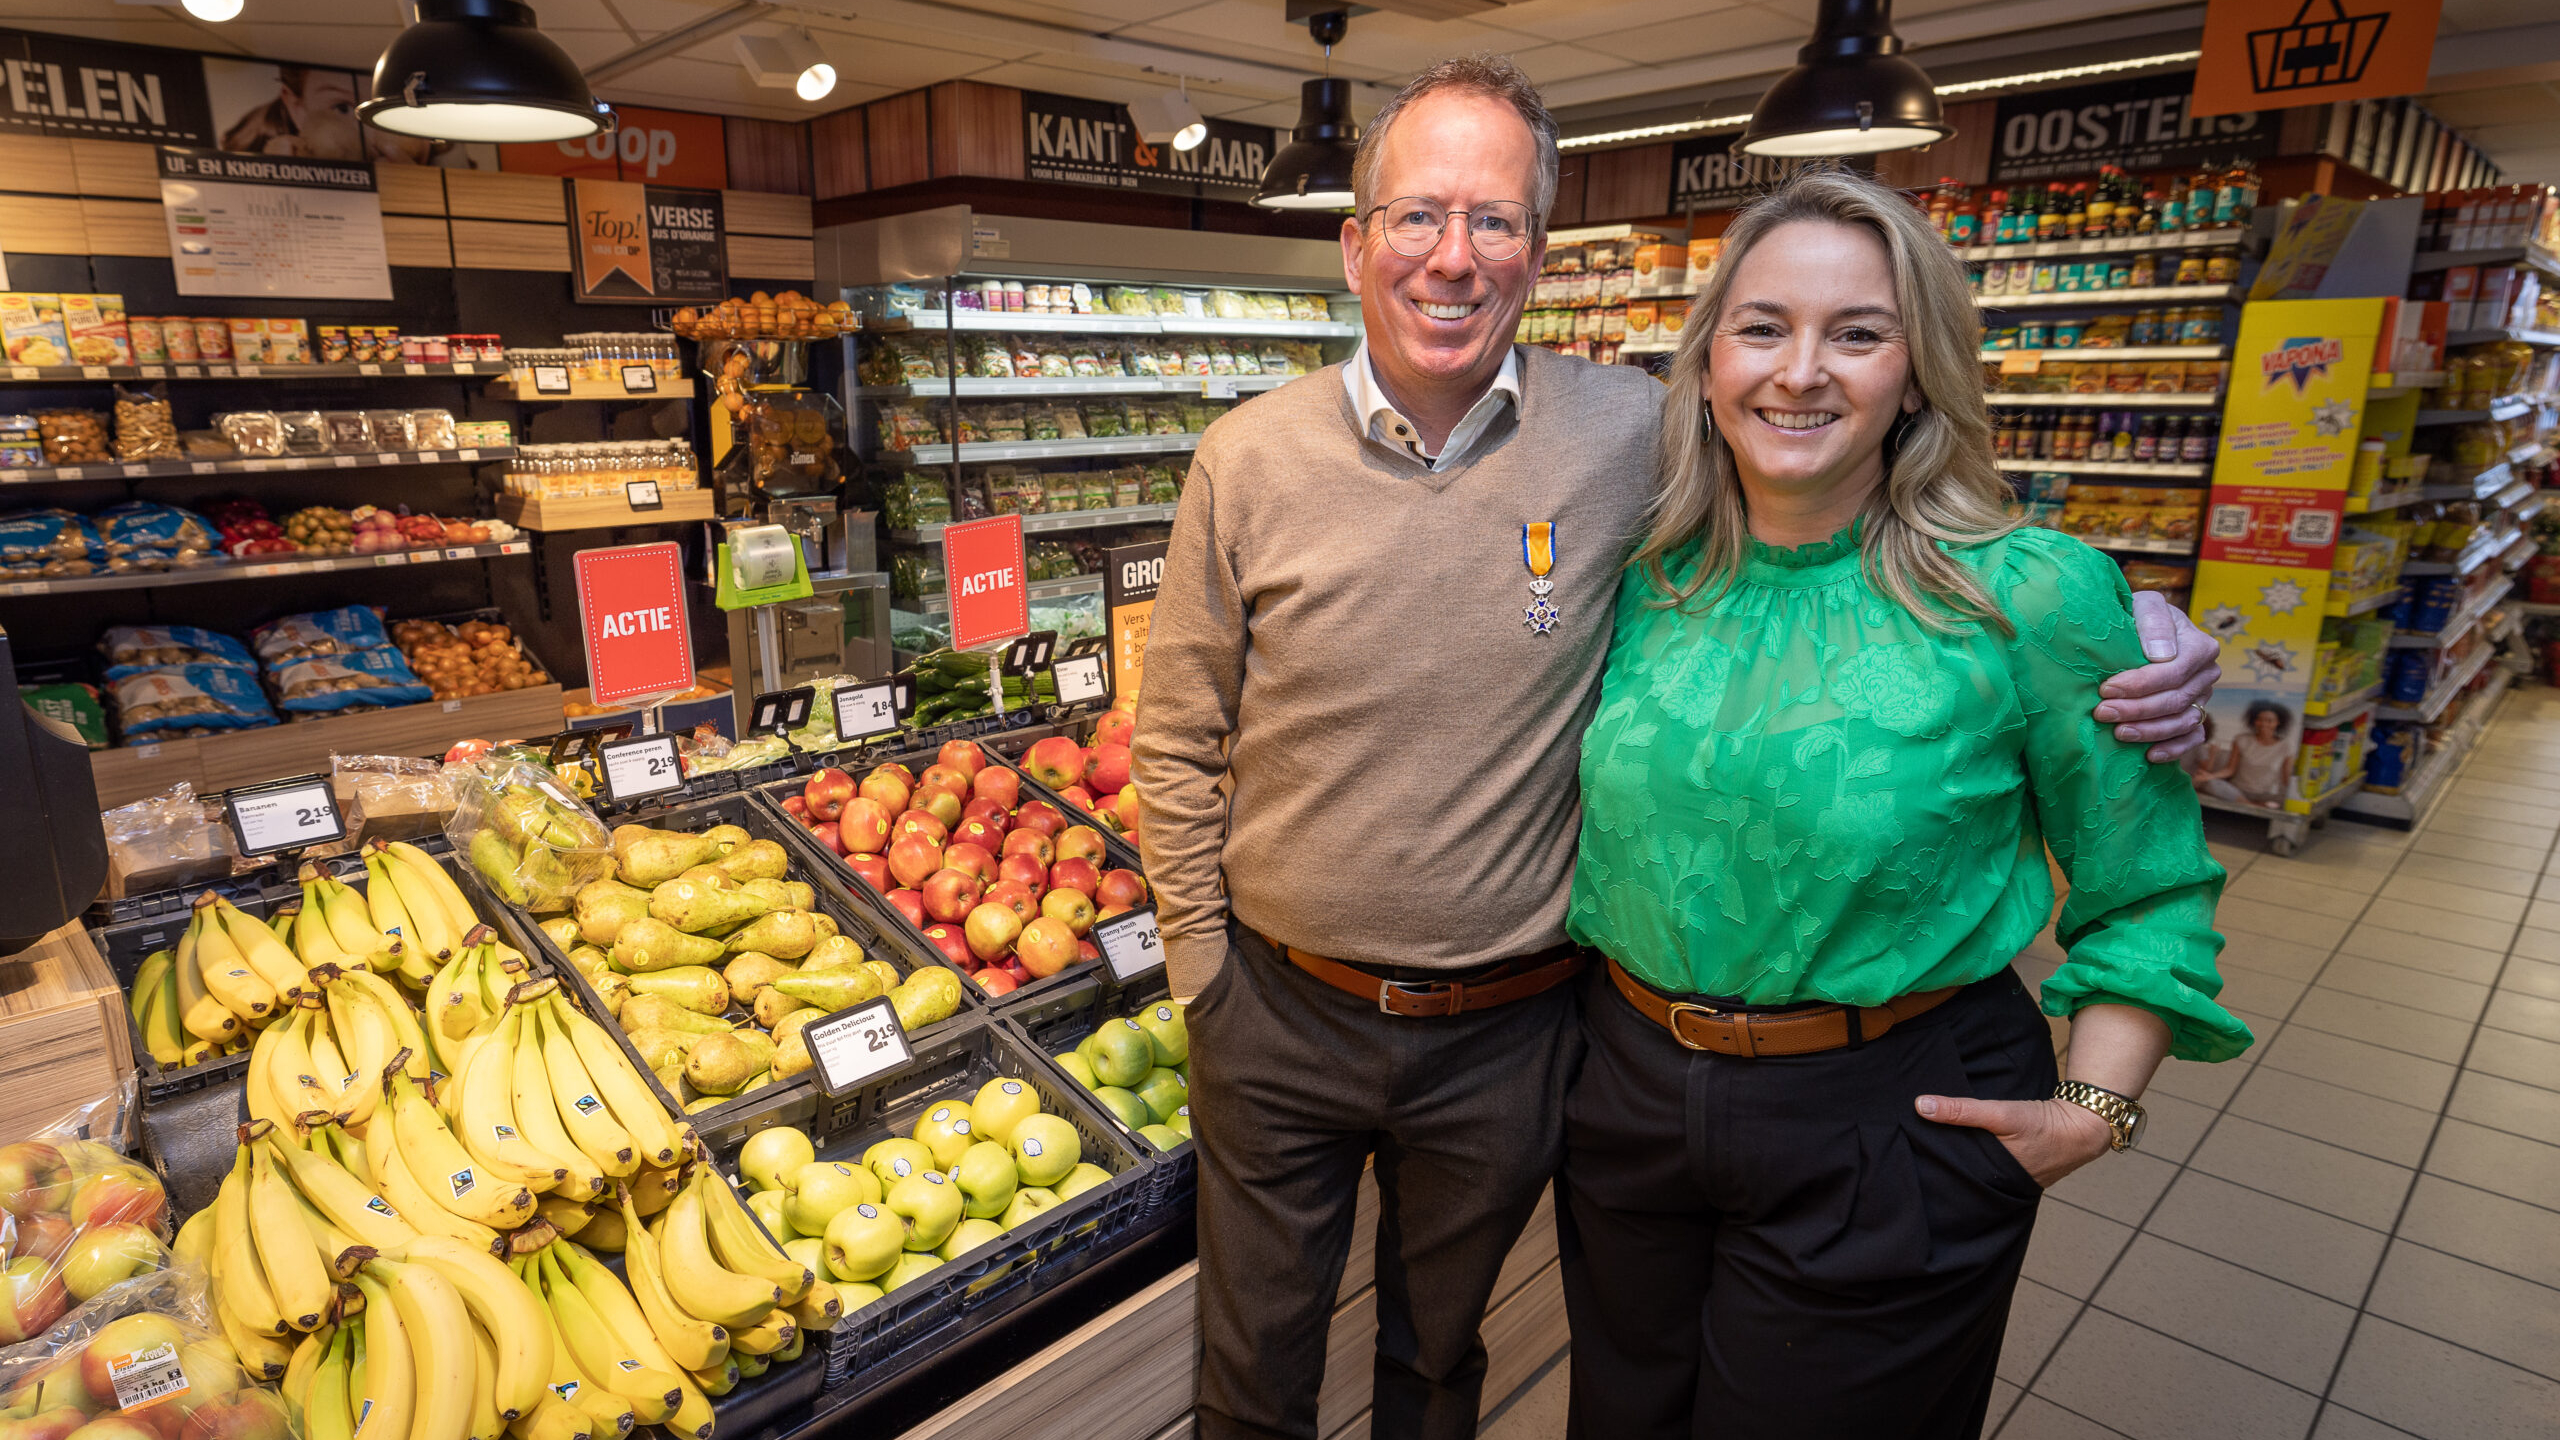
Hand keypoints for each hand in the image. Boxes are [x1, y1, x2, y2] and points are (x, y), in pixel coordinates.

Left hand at [1914, 1093, 2113, 1188]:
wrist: (2082, 1129)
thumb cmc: (2042, 1126)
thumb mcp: (2001, 1115)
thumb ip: (1962, 1110)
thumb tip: (1920, 1105)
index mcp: (1988, 1179)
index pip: (1948, 1179)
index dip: (1927, 1170)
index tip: (1901, 1158)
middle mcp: (1994, 1186)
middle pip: (1957, 1178)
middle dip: (1937, 1168)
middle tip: (1905, 1154)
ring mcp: (2004, 1182)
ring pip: (1970, 1173)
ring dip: (1954, 1162)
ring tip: (1924, 1150)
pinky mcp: (2012, 1172)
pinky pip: (1984, 1167)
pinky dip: (1972, 1158)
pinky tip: (1957, 1147)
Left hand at [2095, 591, 2219, 761]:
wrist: (2142, 630)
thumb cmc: (2140, 616)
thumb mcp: (2145, 605)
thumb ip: (2153, 621)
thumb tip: (2162, 655)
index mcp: (2200, 646)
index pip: (2173, 672)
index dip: (2140, 684)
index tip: (2107, 688)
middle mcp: (2207, 674)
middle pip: (2176, 700)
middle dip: (2137, 709)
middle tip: (2102, 713)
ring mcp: (2203, 697)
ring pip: (2182, 722)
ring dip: (2149, 731)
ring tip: (2118, 733)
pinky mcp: (2196, 716)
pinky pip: (2192, 739)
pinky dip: (2173, 749)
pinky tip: (2149, 755)